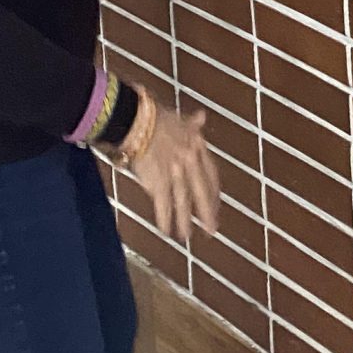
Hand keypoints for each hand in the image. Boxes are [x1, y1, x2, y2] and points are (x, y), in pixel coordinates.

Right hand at [127, 104, 220, 242]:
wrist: (137, 120)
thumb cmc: (155, 116)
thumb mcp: (179, 118)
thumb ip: (192, 124)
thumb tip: (202, 116)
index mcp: (198, 148)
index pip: (211, 176)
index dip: (213, 193)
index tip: (215, 206)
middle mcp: (190, 162)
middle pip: (201, 192)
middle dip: (206, 213)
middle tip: (211, 230)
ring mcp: (175, 173)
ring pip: (183, 201)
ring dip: (184, 221)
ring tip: (186, 236)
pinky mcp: (157, 181)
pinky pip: (163, 204)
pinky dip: (165, 218)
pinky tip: (166, 231)